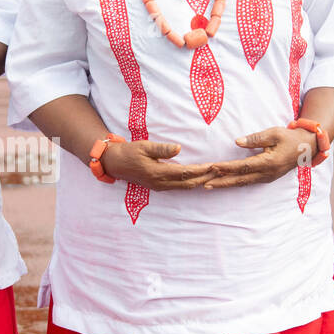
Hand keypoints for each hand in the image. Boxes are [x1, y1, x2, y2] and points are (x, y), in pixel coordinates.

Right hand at [105, 139, 221, 190]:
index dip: (201, 170)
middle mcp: (160, 183)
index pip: (185, 172)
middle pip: (188, 183)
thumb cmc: (128, 152)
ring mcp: (159, 186)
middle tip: (220, 171)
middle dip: (205, 178)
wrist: (113, 163)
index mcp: (157, 173)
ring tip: (213, 175)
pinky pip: (178, 186)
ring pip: (184, 187)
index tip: (213, 165)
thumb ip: (162, 149)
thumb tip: (179, 148)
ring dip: (199, 181)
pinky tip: (199, 178)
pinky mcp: (158, 186)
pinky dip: (190, 182)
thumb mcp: (144, 146)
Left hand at [200, 126, 315, 189]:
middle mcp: (267, 173)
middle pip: (240, 179)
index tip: (212, 167)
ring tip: (209, 185)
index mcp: (268, 162)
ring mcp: (267, 178)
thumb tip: (237, 142)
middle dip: (221, 182)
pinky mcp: (267, 178)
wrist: (306, 148)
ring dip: (226, 184)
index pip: (243, 166)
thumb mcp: (274, 133)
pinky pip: (248, 182)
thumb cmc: (289, 138)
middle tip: (204, 184)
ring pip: (243, 183)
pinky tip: (224, 183)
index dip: (227, 167)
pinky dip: (235, 182)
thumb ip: (255, 139)